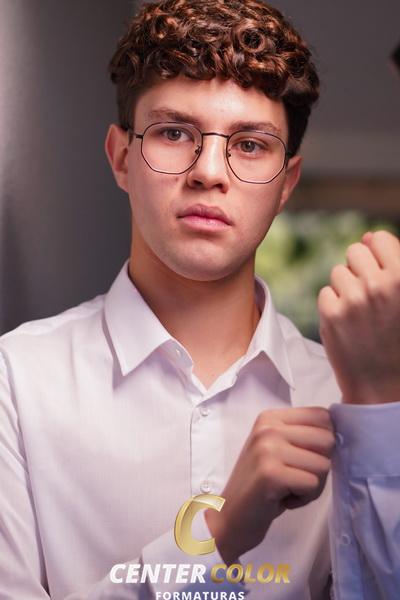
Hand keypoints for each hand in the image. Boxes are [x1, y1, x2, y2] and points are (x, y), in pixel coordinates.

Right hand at [204, 407, 334, 563]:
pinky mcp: (271, 473)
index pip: (322, 416)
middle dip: (320, 465)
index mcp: (270, 417)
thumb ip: (302, 436)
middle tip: (296, 477)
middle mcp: (268, 427)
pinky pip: (313, 484)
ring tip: (287, 489)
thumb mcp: (276, 449)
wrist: (228, 517)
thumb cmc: (259, 486)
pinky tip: (282, 500)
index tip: (302, 459)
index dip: (324, 442)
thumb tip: (340, 433)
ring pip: (323, 465)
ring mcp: (268, 448)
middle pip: (327, 440)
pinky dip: (304, 499)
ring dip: (312, 486)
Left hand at [318, 230, 399, 404]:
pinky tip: (348, 324)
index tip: (383, 276)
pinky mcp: (331, 314)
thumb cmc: (398, 338)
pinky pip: (326, 292)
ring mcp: (354, 299)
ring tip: (361, 314)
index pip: (379, 239)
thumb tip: (367, 236)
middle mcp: (380, 284)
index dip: (378, 256)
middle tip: (370, 298)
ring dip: (346, 288)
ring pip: (338, 272)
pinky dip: (333, 306)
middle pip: (355, 251)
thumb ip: (393, 263)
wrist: (384, 386)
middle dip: (360, 270)